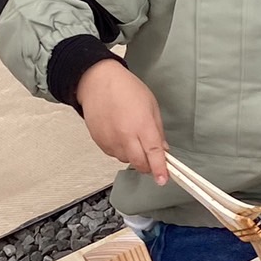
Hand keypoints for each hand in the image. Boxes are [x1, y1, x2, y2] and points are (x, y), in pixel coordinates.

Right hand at [77, 60, 169, 184]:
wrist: (97, 81)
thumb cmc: (124, 88)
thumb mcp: (151, 105)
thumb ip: (158, 130)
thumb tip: (163, 149)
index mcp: (142, 125)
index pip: (154, 154)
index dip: (160, 170)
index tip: (163, 179)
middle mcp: (125, 135)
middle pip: (140, 164)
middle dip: (148, 166)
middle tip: (152, 159)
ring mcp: (111, 140)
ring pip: (126, 161)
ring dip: (133, 157)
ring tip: (132, 137)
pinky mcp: (99, 142)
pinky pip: (113, 155)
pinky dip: (120, 151)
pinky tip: (120, 135)